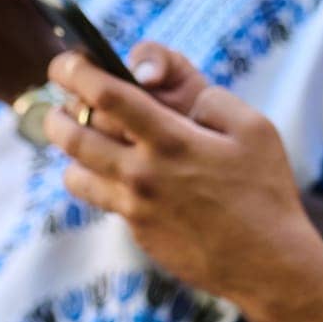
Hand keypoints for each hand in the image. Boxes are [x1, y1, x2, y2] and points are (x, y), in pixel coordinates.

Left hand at [46, 51, 322, 313]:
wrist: (265, 260)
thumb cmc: (265, 190)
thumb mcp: (256, 128)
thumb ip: (214, 101)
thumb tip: (184, 97)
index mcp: (171, 140)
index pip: (108, 96)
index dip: (79, 72)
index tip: (67, 61)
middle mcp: (143, 174)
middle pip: (74, 136)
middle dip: (56, 112)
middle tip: (58, 101)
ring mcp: (135, 207)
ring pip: (76, 173)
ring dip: (68, 149)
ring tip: (75, 134)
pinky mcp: (138, 231)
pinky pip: (101, 199)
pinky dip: (95, 179)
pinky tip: (113, 171)